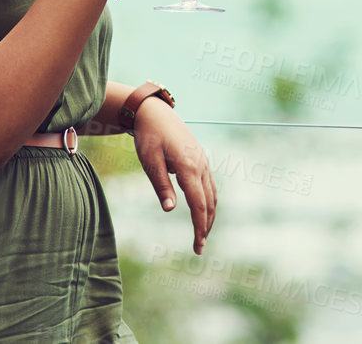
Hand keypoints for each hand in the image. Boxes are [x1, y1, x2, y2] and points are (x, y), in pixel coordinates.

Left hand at [133, 104, 216, 253]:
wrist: (155, 113)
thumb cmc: (148, 137)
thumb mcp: (150, 162)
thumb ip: (161, 185)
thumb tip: (170, 209)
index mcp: (188, 166)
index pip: (199, 203)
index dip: (200, 226)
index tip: (198, 245)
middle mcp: (200, 165)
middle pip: (209, 202)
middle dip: (206, 226)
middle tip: (198, 247)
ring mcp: (202, 161)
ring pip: (212, 195)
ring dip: (209, 216)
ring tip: (202, 234)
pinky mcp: (200, 160)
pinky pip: (209, 185)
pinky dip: (208, 202)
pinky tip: (202, 211)